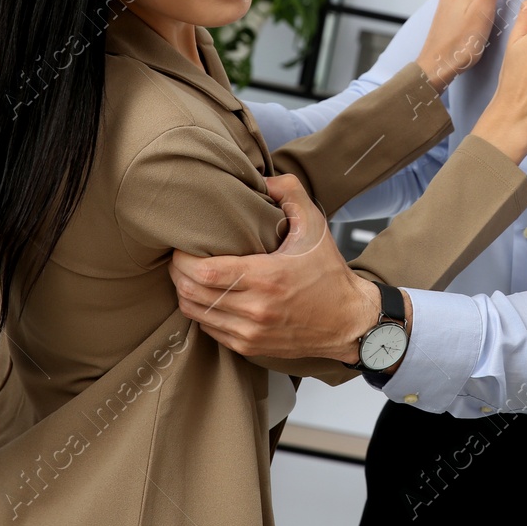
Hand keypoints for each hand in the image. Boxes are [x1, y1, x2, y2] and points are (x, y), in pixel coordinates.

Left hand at [170, 174, 384, 363]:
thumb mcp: (315, 225)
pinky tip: (207, 296)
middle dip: (178, 273)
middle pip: (192, 293)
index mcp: (267, 277)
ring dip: (185, 293)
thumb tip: (263, 179)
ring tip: (189, 275)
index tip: (184, 246)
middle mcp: (256, 309)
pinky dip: (201, 311)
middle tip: (180, 258)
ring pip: (196, 313)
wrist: (348, 321)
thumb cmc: (329, 273)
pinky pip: (209, 329)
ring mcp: (251, 332)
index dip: (184, 258)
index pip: (205, 271)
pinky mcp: (250, 346)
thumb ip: (290, 192)